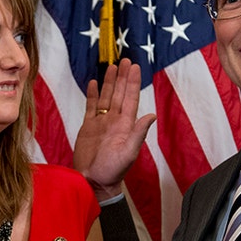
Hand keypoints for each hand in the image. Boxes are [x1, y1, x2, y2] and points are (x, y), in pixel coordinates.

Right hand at [72, 58, 156, 200]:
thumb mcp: (128, 152)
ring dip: (109, 82)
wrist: (93, 181)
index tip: (134, 66)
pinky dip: (92, 94)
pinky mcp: (88, 127)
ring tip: (111, 66)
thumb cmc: (113, 170)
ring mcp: (101, 123)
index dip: (132, 82)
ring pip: (106, 97)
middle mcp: (114, 121)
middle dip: (122, 77)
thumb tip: (151, 115)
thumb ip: (138, 133)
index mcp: (125, 125)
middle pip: (119, 93)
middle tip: (125, 59)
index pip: (130, 98)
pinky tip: (93, 83)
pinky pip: (91, 107)